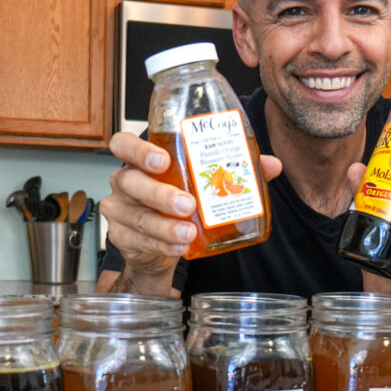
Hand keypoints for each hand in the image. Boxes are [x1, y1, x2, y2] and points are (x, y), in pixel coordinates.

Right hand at [99, 132, 281, 293]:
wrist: (162, 242)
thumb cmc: (180, 199)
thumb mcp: (202, 182)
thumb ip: (233, 170)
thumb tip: (270, 165)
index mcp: (142, 160)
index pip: (124, 144)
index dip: (139, 150)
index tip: (163, 160)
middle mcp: (125, 181)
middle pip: (130, 180)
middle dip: (158, 193)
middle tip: (187, 203)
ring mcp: (119, 209)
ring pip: (136, 215)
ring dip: (164, 225)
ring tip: (188, 231)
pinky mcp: (122, 236)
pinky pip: (139, 240)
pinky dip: (162, 244)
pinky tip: (180, 246)